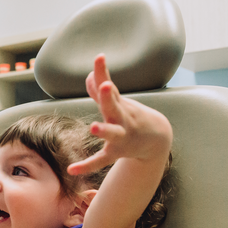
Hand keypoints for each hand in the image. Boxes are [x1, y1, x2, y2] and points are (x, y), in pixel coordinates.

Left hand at [68, 54, 171, 175]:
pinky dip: (86, 166)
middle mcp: (121, 119)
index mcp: (119, 104)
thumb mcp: (118, 102)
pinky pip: (100, 160)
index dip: (102, 72)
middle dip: (109, 96)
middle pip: (113, 106)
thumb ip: (100, 90)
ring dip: (104, 130)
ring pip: (112, 133)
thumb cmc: (132, 116)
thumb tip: (88, 76)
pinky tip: (71, 169)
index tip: (99, 58)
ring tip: (94, 127)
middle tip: (106, 86)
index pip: (108, 85)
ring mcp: (120, 137)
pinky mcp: (115, 153)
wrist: (157, 139)